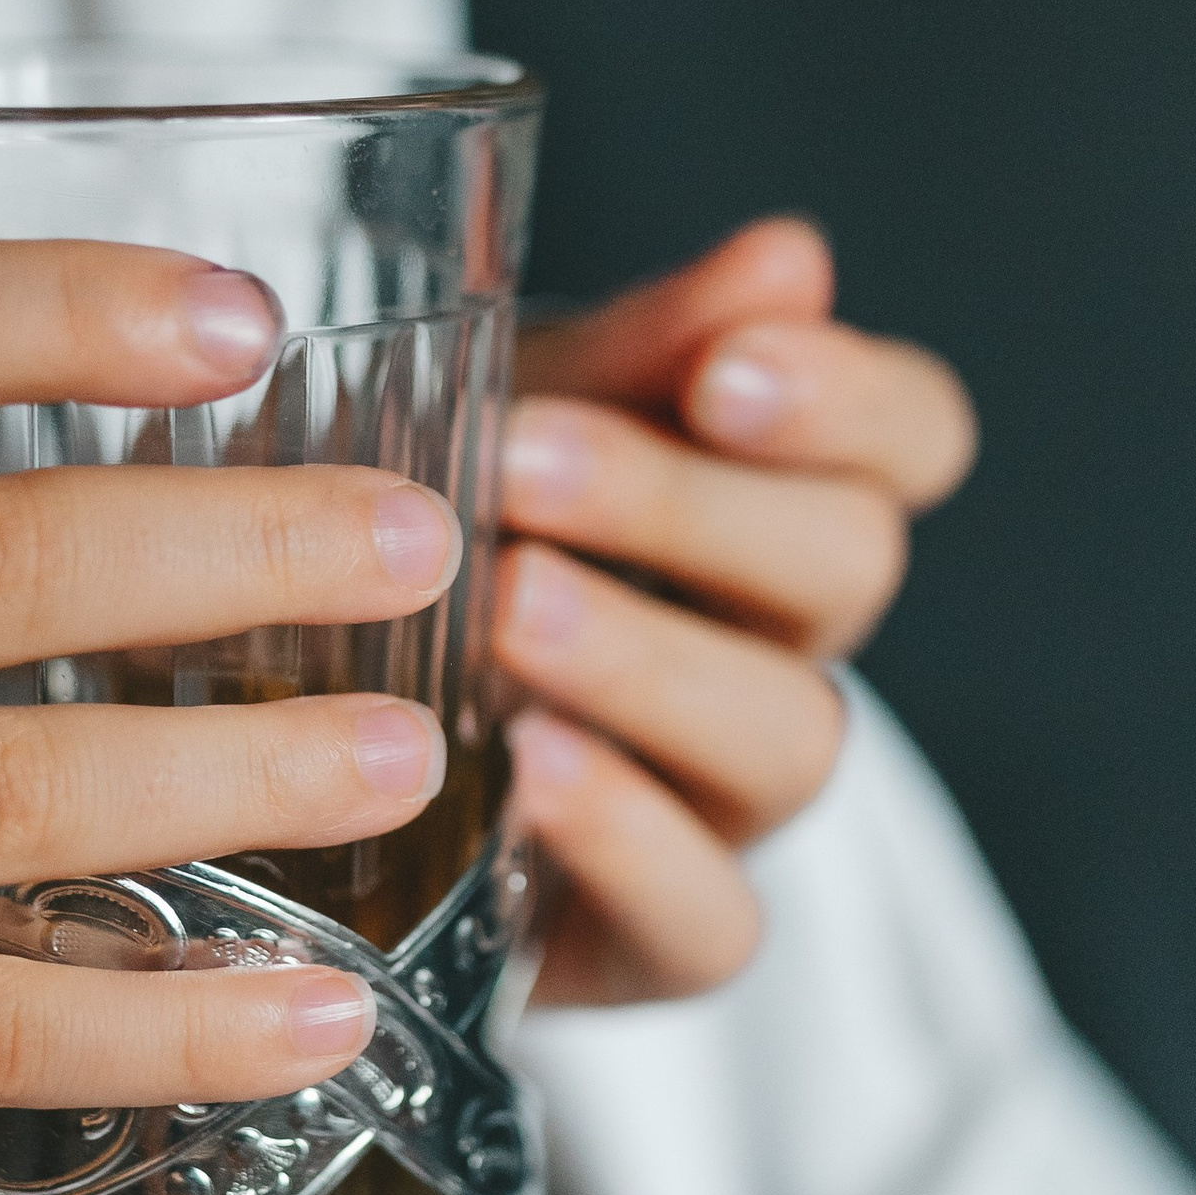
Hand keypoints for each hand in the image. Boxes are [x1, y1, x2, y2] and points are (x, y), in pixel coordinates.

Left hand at [494, 219, 974, 1006]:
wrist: (283, 735)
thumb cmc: (421, 539)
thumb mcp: (507, 412)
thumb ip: (645, 346)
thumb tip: (792, 253)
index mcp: (773, 501)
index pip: (911, 439)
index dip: (849, 399)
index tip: (725, 367)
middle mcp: (783, 650)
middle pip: (845, 569)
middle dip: (686, 506)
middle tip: (523, 459)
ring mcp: (733, 803)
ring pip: (788, 737)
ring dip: (647, 662)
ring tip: (506, 608)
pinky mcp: (661, 941)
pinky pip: (712, 917)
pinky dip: (630, 842)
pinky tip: (526, 772)